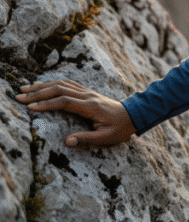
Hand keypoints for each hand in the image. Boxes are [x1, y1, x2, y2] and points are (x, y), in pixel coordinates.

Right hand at [15, 79, 137, 147]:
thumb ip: (87, 139)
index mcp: (91, 107)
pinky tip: (43, 85)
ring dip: (43, 86)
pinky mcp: (87, 92)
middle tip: (19, 96)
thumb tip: (67, 141)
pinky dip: (53, 83)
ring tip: (25, 89)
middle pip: (60, 89)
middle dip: (38, 93)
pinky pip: (68, 84)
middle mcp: (88, 96)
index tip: (30, 107)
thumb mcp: (106, 138)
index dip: (47, 103)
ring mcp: (88, 92)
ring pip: (63, 84)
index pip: (65, 102)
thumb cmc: (120, 128)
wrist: (134, 115)